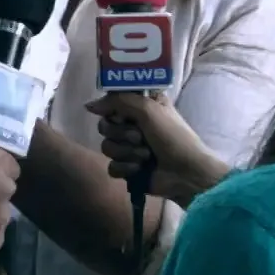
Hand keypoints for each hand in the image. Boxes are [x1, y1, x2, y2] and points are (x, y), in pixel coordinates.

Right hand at [89, 91, 229, 207]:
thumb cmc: (173, 136)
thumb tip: (89, 105)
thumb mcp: (148, 109)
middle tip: (139, 137)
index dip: (112, 109)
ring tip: (145, 155)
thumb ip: (118, 101)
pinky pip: (112, 166)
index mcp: (141, 106)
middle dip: (121, 133)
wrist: (185, 173)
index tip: (121, 115)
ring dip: (126, 152)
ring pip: (107, 147)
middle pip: (105, 125)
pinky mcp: (128, 169)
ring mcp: (129, 148)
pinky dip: (125, 168)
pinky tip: (139, 169)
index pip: (112, 102)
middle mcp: (133, 125)